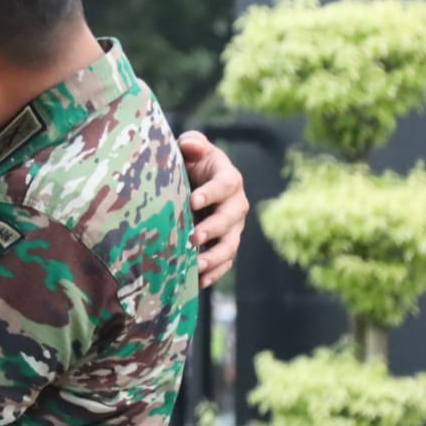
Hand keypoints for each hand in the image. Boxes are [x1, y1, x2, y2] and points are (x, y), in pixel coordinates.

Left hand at [179, 131, 248, 288]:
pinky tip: (198, 282)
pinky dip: (213, 273)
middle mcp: (236, 204)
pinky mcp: (225, 245)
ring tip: (196, 266)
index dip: (211, 193)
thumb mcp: (190, 148)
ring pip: (230, 245)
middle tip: (193, 237)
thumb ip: (192, 143)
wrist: (193, 183)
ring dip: (214, 257)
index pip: (225, 185)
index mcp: (229, 178)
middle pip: (231, 218)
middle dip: (213, 229)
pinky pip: (224, 262)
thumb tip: (191, 145)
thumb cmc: (190, 163)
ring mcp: (233, 228)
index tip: (193, 201)